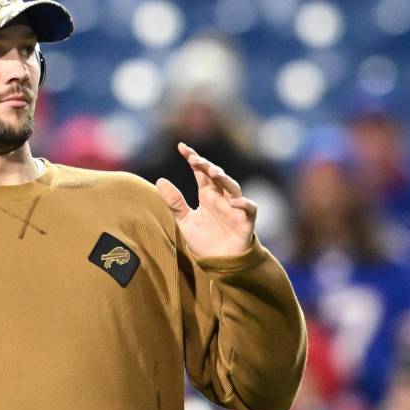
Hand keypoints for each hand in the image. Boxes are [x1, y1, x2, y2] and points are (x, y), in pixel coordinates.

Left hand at [155, 143, 256, 257]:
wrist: (219, 262)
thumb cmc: (204, 240)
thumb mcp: (185, 220)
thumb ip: (174, 202)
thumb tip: (160, 180)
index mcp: (207, 195)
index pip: (200, 172)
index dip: (193, 159)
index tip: (181, 147)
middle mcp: (221, 198)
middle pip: (216, 176)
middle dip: (207, 166)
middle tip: (195, 160)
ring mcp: (234, 208)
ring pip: (233, 187)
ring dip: (224, 179)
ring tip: (213, 172)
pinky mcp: (245, 221)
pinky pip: (249, 208)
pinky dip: (244, 203)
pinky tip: (234, 202)